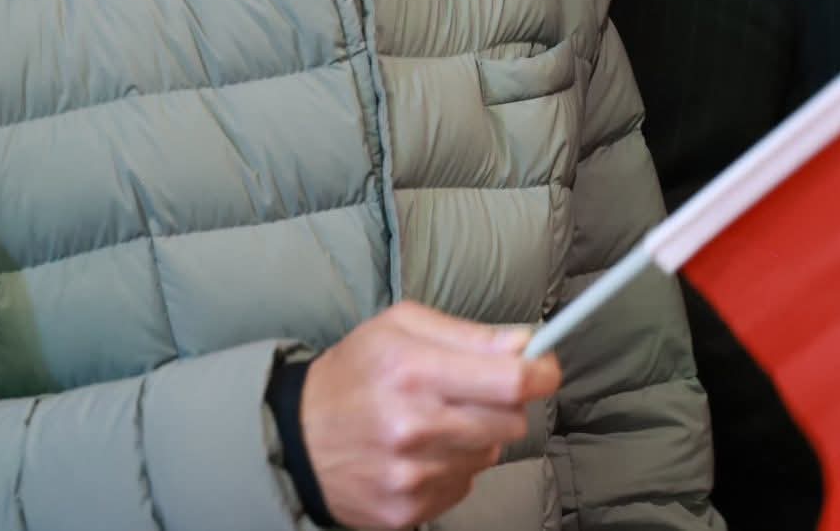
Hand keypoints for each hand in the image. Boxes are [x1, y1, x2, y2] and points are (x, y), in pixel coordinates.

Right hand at [302, 301, 560, 529]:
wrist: (296, 438)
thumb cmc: (352, 373)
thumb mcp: (397, 328)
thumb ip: (465, 334)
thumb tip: (524, 344)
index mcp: (413, 370)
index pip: (509, 381)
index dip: (541, 373)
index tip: (544, 368)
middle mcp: (415, 426)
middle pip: (510, 422)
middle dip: (503, 403)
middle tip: (471, 392)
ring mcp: (413, 475)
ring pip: (490, 455)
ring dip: (476, 437)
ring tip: (435, 422)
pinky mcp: (409, 510)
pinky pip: (463, 485)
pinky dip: (452, 466)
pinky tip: (420, 452)